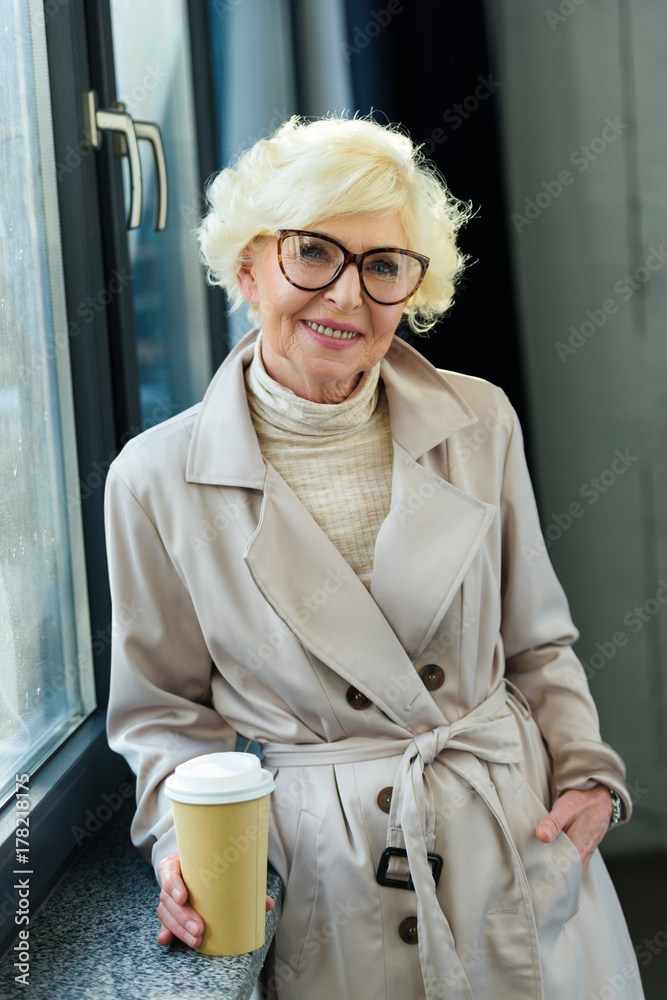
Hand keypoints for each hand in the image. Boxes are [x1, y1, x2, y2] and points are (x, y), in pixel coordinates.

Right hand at [156, 854, 274, 947]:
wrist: (199, 862)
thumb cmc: (210, 865)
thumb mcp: (221, 866)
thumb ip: (242, 882)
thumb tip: (267, 904)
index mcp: (179, 863)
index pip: (170, 871)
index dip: (174, 885)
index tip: (184, 897)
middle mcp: (171, 879)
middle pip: (168, 898)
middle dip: (184, 916)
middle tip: (200, 929)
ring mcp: (168, 896)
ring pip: (166, 913)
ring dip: (180, 929)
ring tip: (196, 939)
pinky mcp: (169, 912)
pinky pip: (164, 922)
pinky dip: (165, 932)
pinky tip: (166, 940)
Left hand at [535, 785, 612, 876]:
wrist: (600, 798)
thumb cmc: (583, 803)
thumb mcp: (565, 808)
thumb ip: (552, 823)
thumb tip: (541, 836)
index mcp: (577, 852)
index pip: (559, 876)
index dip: (545, 876)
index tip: (531, 874)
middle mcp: (582, 858)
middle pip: (562, 875)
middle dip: (547, 875)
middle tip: (531, 870)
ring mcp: (584, 856)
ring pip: (567, 870)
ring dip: (554, 868)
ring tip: (538, 864)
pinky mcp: (583, 852)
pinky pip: (571, 864)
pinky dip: (560, 861)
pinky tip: (550, 854)